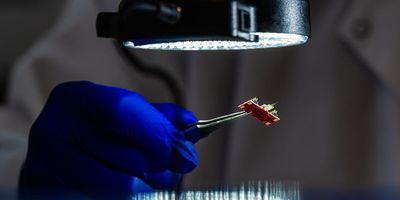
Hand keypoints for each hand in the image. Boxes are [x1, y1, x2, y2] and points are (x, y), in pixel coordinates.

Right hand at [19, 81, 197, 198]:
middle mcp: (56, 132)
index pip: (123, 112)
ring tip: (154, 175)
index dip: (160, 132)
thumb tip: (190, 125)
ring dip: (151, 184)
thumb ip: (154, 116)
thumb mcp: (118, 111)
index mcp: (75, 100)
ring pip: (124, 187)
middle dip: (165, 164)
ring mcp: (49, 168)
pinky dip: (134, 193)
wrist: (51, 152)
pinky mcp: (50, 193)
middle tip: (179, 163)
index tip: (187, 149)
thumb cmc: (93, 127)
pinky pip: (111, 198)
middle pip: (129, 156)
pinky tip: (131, 182)